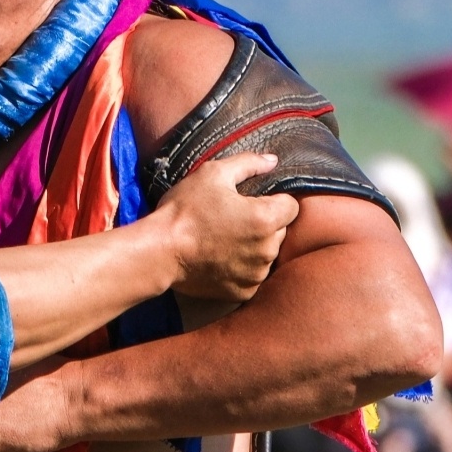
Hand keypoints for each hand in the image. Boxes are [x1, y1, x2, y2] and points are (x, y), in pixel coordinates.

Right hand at [150, 153, 296, 300]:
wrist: (159, 252)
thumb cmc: (185, 210)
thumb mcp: (213, 174)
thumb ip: (248, 163)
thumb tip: (273, 161)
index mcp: (266, 218)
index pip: (292, 206)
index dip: (273, 200)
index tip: (250, 202)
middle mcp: (268, 249)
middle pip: (281, 231)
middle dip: (265, 224)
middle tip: (233, 220)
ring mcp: (256, 273)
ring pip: (267, 254)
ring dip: (255, 247)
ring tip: (225, 240)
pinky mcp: (244, 291)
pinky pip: (253, 276)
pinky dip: (243, 268)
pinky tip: (221, 259)